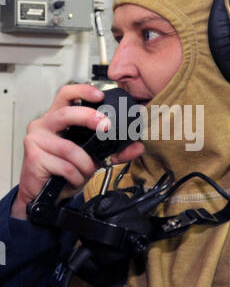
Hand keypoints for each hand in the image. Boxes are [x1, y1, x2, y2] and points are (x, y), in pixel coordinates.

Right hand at [11, 84, 143, 219]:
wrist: (44, 195)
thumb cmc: (63, 171)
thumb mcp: (91, 157)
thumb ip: (113, 151)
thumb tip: (138, 147)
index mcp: (57, 118)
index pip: (66, 95)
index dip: (82, 91)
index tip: (100, 96)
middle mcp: (43, 125)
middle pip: (66, 114)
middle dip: (89, 118)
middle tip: (106, 126)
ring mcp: (35, 140)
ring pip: (69, 148)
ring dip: (85, 164)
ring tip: (86, 171)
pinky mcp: (33, 157)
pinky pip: (65, 166)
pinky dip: (76, 176)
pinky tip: (74, 179)